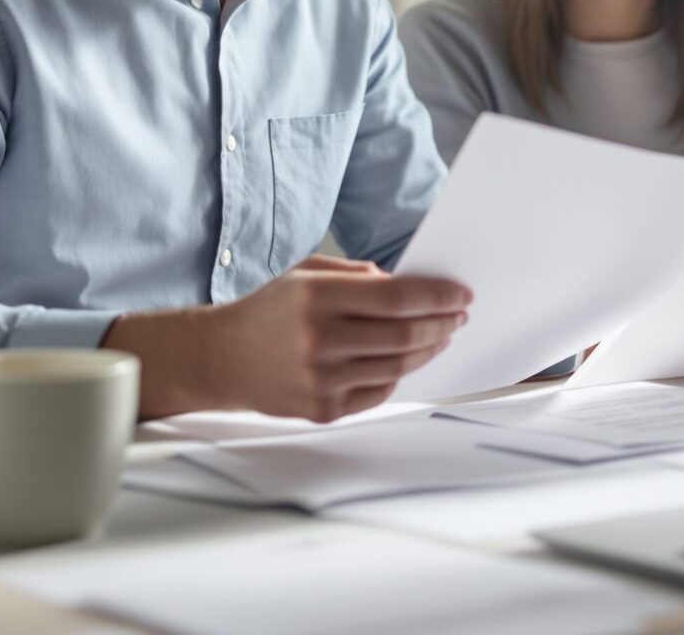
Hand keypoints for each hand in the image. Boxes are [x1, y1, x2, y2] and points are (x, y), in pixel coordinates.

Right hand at [195, 254, 470, 421]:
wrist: (222, 358)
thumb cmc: (270, 311)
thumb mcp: (307, 274)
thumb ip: (360, 276)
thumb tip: (412, 288)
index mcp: (317, 298)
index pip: (397, 298)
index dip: (438, 296)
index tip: (461, 295)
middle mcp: (320, 340)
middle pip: (405, 335)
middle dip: (442, 323)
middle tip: (459, 316)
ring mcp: (322, 380)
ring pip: (398, 366)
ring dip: (428, 349)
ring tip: (440, 335)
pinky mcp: (323, 409)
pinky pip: (380, 392)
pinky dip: (399, 373)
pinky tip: (405, 358)